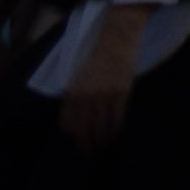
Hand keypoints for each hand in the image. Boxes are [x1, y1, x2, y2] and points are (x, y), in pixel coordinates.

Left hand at [59, 16, 138, 154]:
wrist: (117, 35)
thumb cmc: (98, 52)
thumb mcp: (79, 74)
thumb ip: (76, 93)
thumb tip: (77, 114)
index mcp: (72, 91)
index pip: (68, 123)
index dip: (73, 138)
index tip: (78, 145)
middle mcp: (85, 96)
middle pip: (83, 129)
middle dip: (87, 145)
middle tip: (91, 155)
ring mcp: (103, 95)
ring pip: (100, 127)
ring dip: (101, 142)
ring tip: (103, 149)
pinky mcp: (121, 92)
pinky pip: (116, 119)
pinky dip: (115, 131)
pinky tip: (115, 137)